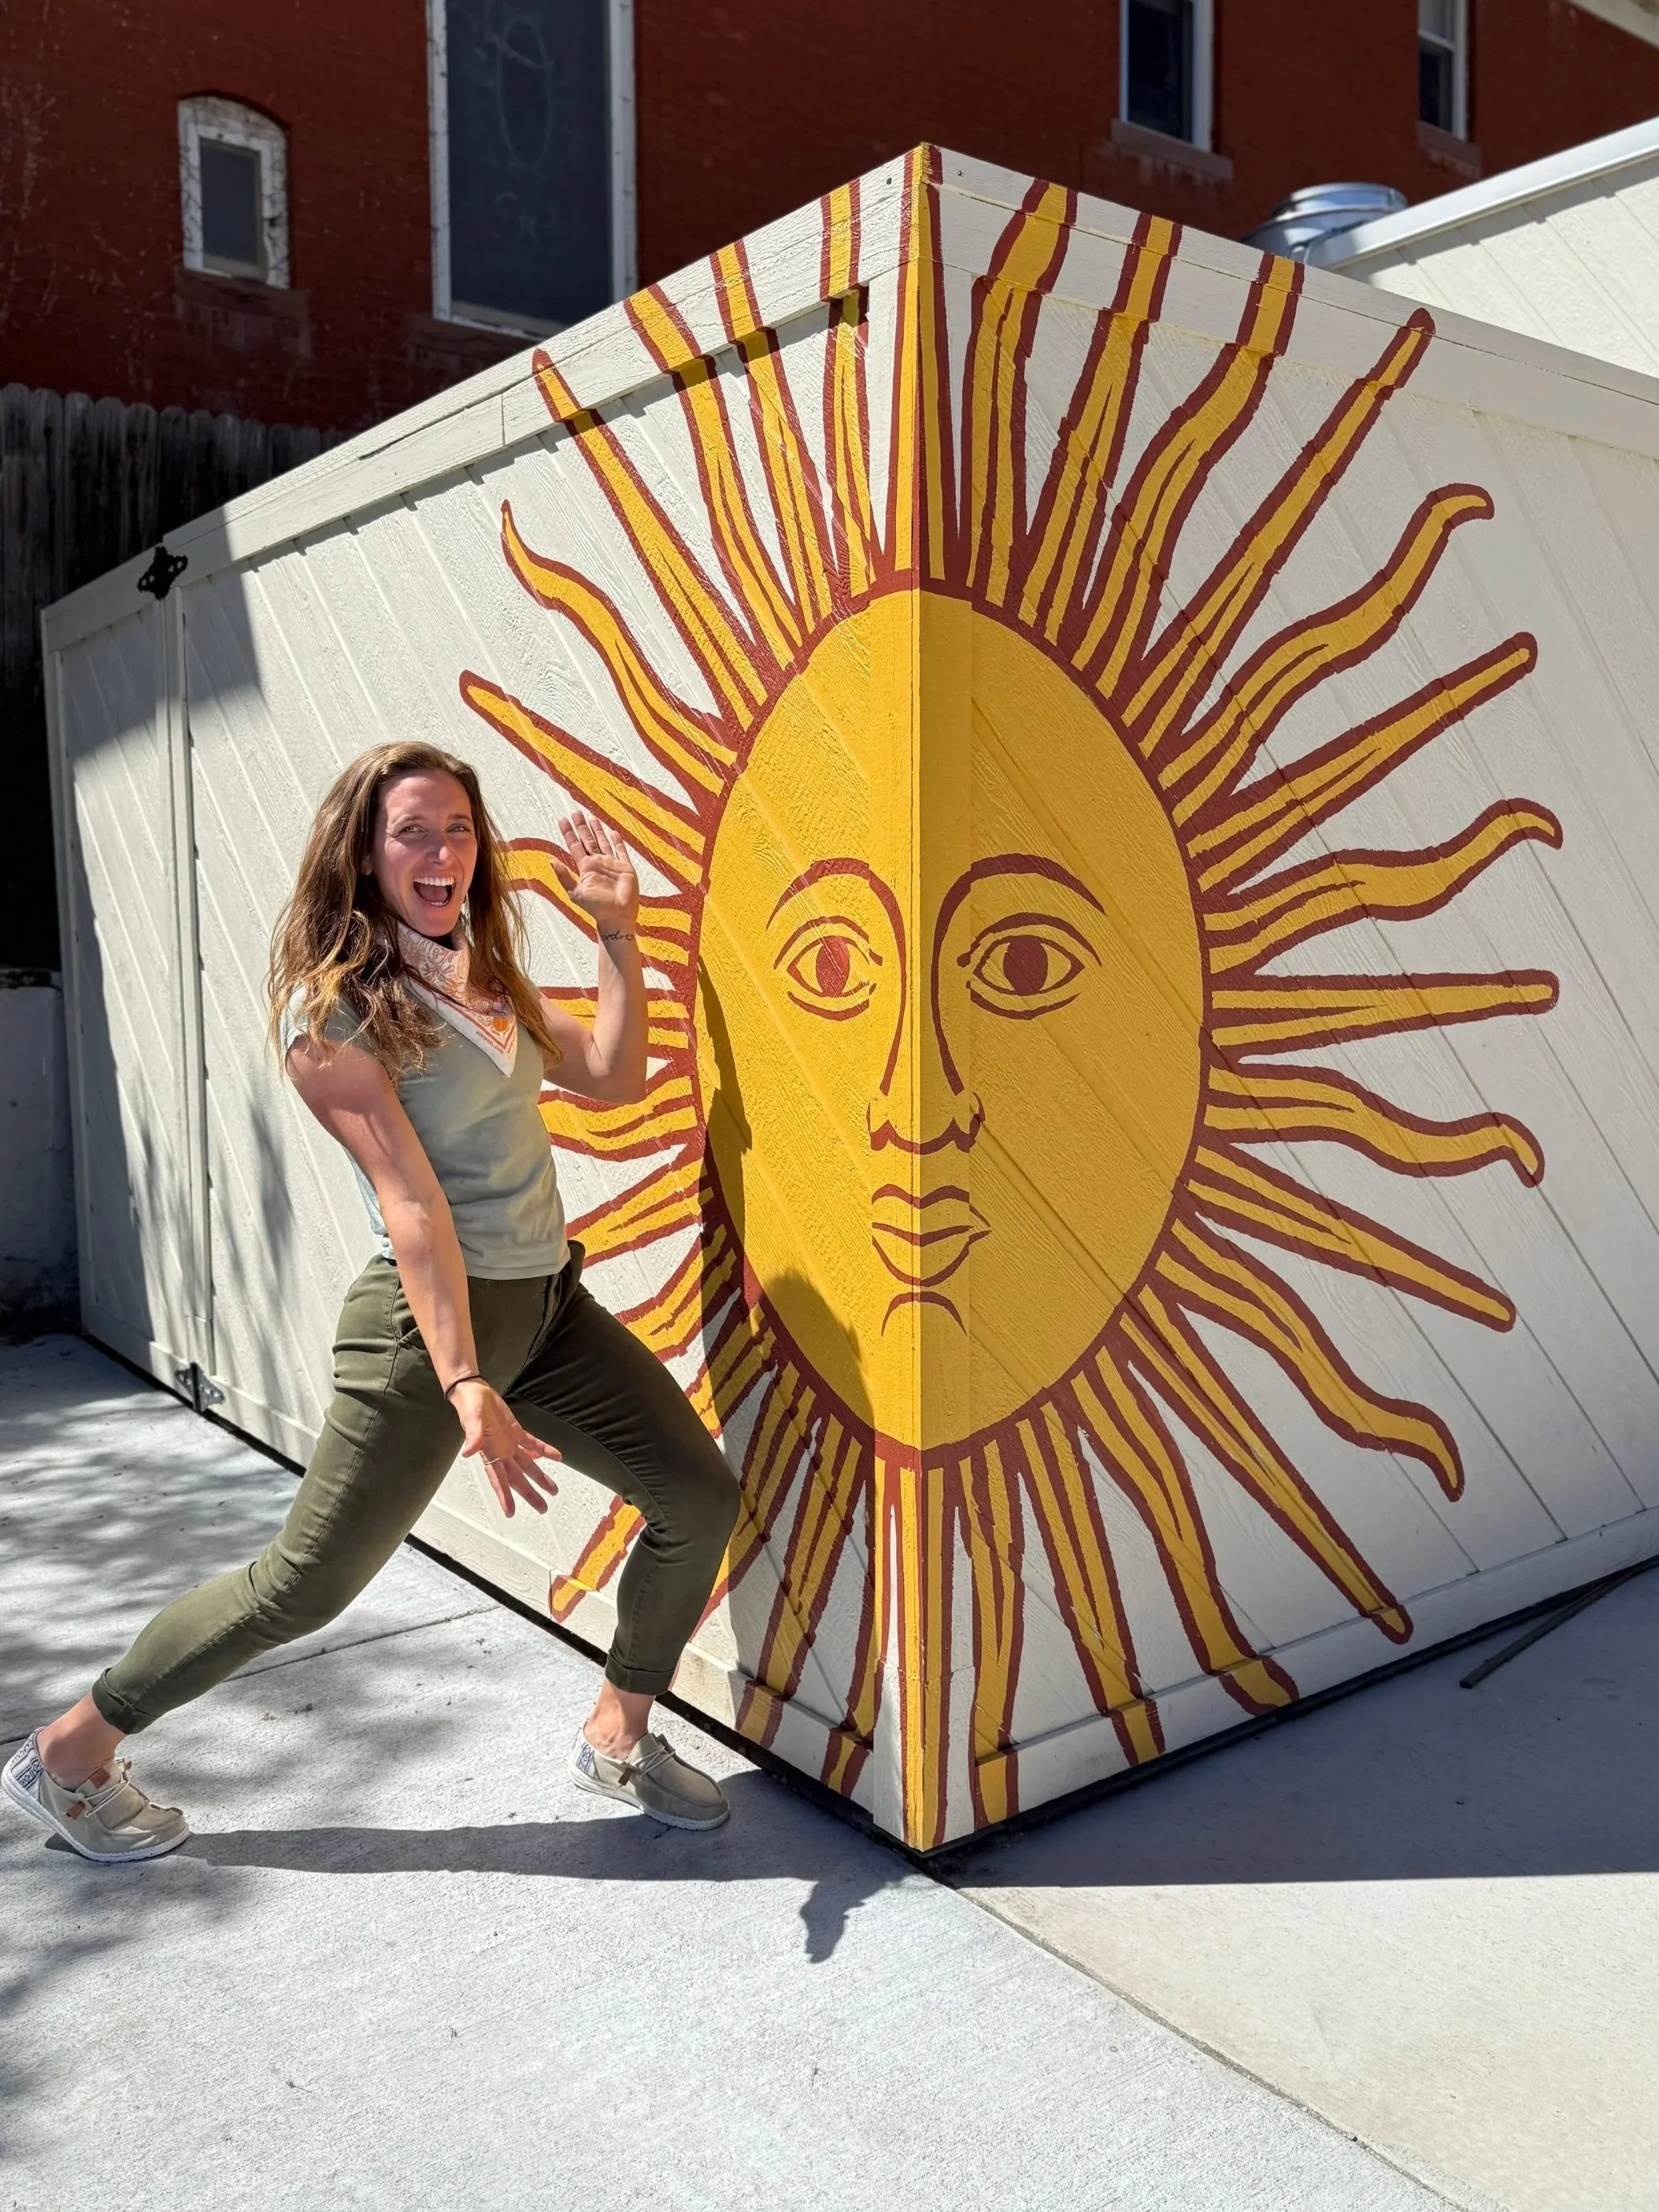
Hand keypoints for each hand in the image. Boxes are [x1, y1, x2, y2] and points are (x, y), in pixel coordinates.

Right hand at [450, 1378, 561, 1516]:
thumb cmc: (469, 1406)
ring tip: (553, 1489)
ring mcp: (509, 1444)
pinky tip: (556, 1457)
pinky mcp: (516, 1432)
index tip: (510, 1512)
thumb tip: (467, 1452)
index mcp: (489, 1453)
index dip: (505, 1496)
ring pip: (527, 1465)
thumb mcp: (471, 1420)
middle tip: (542, 1508)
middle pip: (517, 1478)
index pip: (499, 1479)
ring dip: (540, 1477)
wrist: (474, 1391)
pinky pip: (532, 1445)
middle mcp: (500, 1453)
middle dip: (530, 1493)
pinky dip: (544, 1452)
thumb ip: (472, 1437)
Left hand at [547, 810, 638, 933]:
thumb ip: (564, 876)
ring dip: (597, 830)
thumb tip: (550, 860)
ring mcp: (612, 864)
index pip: (575, 846)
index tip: (562, 819)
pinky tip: (613, 832)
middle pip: (588, 840)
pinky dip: (617, 842)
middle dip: (582, 827)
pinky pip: (621, 851)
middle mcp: (598, 863)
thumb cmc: (596, 908)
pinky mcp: (625, 867)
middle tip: (575, 812)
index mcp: (585, 868)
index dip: (568, 832)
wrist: (617, 917)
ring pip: (603, 842)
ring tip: (591, 817)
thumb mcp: (575, 892)